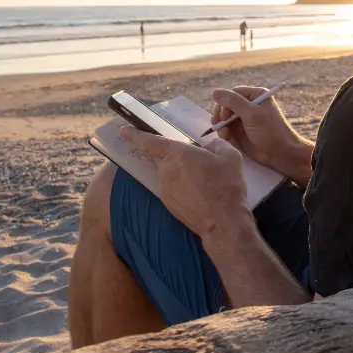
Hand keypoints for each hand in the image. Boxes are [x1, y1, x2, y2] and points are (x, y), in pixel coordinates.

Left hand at [118, 127, 249, 238]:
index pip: (151, 141)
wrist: (222, 221)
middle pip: (164, 158)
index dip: (135, 135)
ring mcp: (165, 189)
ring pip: (170, 174)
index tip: (122, 131)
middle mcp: (166, 170)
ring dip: (182, 174)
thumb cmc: (226, 186)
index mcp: (177, 154)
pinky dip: (183, 188)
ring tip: (205, 182)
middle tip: (198, 164)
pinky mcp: (169, 204)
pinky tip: (201, 193)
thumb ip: (216, 145)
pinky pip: (173, 189)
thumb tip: (210, 146)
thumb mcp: (230, 156)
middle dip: (176, 158)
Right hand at [211, 87, 313, 185]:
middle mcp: (248, 104)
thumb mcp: (252, 114)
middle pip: (225, 105)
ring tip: (225, 136)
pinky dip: (224, 134)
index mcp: (255, 95)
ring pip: (224, 118)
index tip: (223, 116)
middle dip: (220, 116)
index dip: (224, 104)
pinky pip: (226, 129)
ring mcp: (244, 118)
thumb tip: (214, 92)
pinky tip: (228, 139)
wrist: (281, 154)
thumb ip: (234, 102)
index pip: (232, 93)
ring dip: (221, 126)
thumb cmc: (270, 132)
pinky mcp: (240, 131)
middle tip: (218, 126)